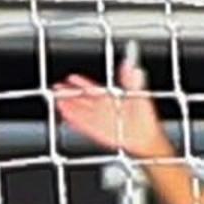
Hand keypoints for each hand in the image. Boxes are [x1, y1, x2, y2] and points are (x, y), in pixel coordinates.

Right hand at [52, 61, 168, 164]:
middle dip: (70, 94)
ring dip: (69, 107)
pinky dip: (74, 120)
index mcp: (111, 98)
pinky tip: (66, 116)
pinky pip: (83, 125)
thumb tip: (129, 64)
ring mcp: (99, 120)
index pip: (93, 89)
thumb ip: (131, 80)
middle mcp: (103, 109)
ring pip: (81, 112)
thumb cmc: (145, 118)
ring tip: (58, 101)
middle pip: (83, 100)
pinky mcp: (97, 132)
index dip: (82, 83)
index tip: (71, 78)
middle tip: (57, 89)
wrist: (146, 138)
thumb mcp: (138, 94)